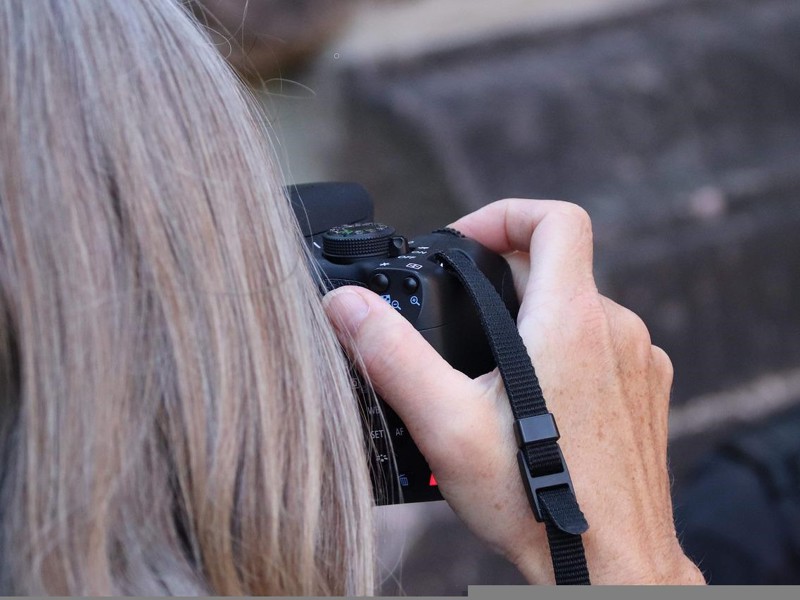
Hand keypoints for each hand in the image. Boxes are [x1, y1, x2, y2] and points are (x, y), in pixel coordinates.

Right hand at [322, 199, 703, 583]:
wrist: (611, 566)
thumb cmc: (536, 502)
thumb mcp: (446, 425)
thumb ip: (391, 354)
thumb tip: (346, 307)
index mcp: (571, 319)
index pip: (556, 219)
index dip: (506, 213)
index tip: (468, 242)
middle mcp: (615, 328)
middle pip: (561, 265)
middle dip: (506, 278)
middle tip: (463, 316)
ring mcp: (639, 361)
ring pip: (581, 308)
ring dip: (535, 319)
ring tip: (493, 368)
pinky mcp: (647, 392)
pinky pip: (604, 345)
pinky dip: (567, 351)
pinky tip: (538, 400)